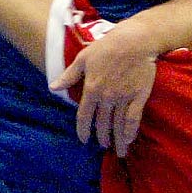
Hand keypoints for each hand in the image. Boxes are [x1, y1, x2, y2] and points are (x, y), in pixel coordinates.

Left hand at [52, 16, 158, 154]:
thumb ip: (69, 75)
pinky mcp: (138, 97)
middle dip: (101, 137)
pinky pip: (133, 119)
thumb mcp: (83, 58)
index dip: (82, 130)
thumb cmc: (107, 47)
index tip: (83, 139)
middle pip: (102, 123)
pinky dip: (130, 131)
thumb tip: (52, 87)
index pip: (84, 116)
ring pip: (118, 125)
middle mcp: (106, 97)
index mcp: (91, 89)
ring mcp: (123, 98)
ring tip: (118, 150)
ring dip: (116, 140)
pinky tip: (129, 139)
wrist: (134, 41)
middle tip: (102, 144)